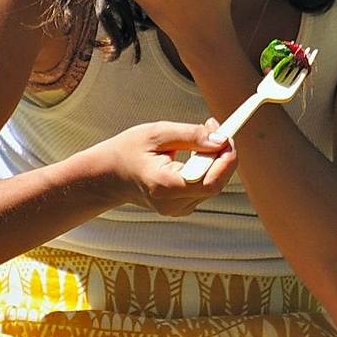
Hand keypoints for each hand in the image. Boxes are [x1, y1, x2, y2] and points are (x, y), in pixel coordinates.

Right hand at [102, 120, 235, 215]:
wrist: (110, 175)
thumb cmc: (129, 150)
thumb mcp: (157, 134)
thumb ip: (191, 136)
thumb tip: (221, 140)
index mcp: (165, 187)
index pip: (211, 182)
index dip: (226, 159)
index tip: (227, 134)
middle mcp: (173, 204)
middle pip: (215, 182)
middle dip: (221, 153)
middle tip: (212, 126)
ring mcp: (177, 210)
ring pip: (213, 184)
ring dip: (215, 159)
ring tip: (200, 137)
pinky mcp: (182, 208)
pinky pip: (205, 187)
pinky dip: (207, 168)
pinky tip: (194, 154)